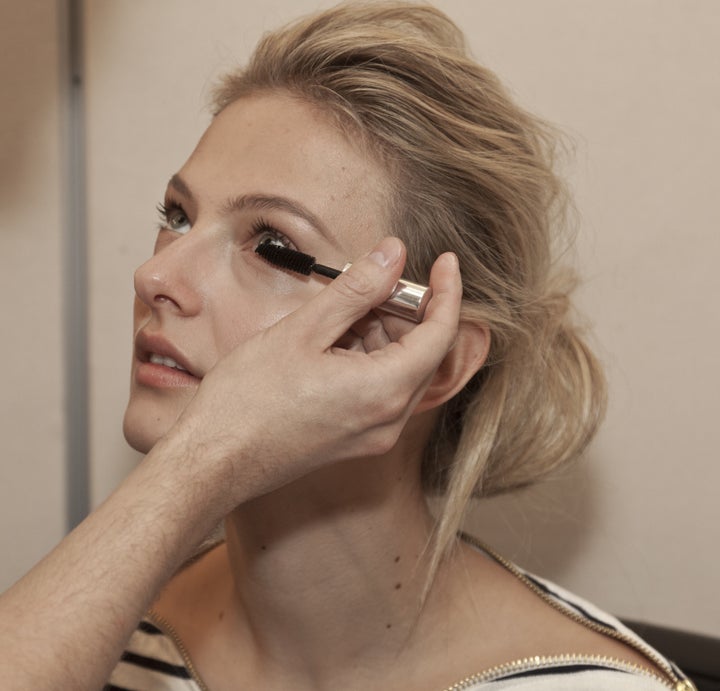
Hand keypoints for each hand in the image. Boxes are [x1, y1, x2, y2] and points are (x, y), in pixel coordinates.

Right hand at [155, 237, 461, 513]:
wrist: (215, 460)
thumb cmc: (248, 400)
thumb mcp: (302, 330)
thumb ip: (356, 290)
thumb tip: (394, 255)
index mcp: (383, 391)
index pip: (441, 333)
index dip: (447, 291)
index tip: (444, 261)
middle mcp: (389, 420)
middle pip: (423, 352)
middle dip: (406, 310)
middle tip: (373, 280)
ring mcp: (375, 435)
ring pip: (402, 370)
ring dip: (384, 333)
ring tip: (342, 310)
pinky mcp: (358, 440)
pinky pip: (381, 390)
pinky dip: (370, 358)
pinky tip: (334, 340)